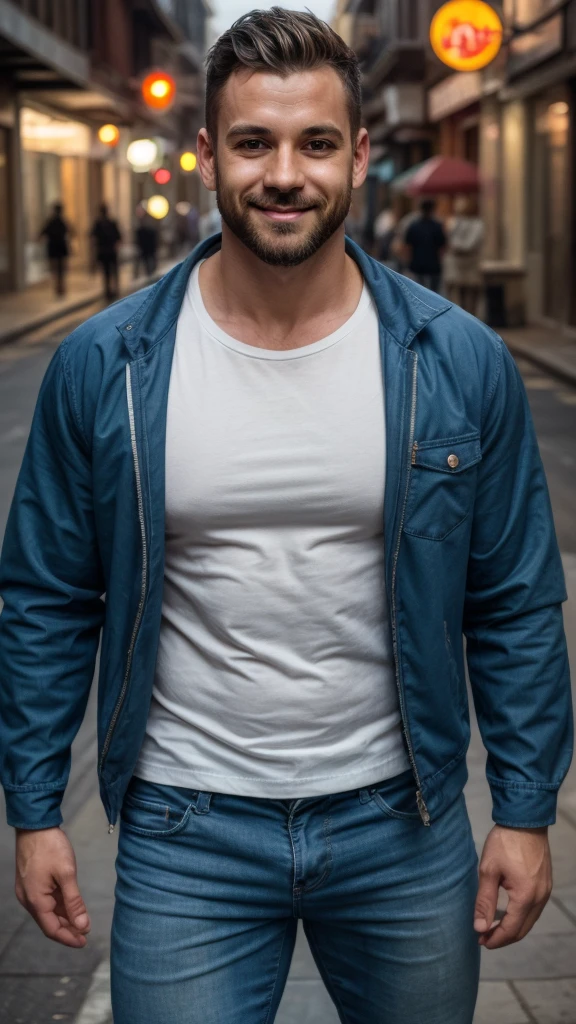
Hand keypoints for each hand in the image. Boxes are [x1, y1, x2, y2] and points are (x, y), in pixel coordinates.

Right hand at [15, 827, 90, 947]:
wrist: (35, 825)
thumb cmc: (50, 847)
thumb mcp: (66, 874)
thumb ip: (74, 902)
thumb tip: (82, 926)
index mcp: (35, 900)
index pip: (52, 929)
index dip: (68, 938)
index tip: (84, 942)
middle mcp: (29, 899)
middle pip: (49, 922)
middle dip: (67, 930)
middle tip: (85, 935)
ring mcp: (29, 890)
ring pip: (48, 911)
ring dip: (64, 918)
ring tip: (81, 922)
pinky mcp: (31, 882)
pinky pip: (45, 900)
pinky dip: (59, 906)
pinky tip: (71, 907)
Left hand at [474, 825, 551, 948]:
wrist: (524, 820)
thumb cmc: (504, 843)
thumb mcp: (488, 871)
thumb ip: (485, 901)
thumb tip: (480, 927)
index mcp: (525, 897)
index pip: (511, 929)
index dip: (495, 939)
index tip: (481, 941)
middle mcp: (540, 898)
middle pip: (523, 929)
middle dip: (503, 937)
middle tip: (484, 938)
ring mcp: (545, 891)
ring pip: (530, 920)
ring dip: (513, 928)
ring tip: (493, 927)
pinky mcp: (545, 884)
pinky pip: (534, 909)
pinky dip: (521, 916)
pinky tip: (507, 913)